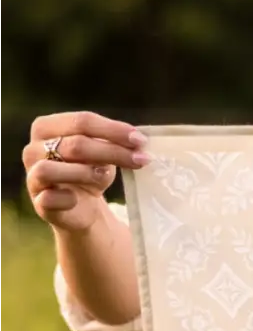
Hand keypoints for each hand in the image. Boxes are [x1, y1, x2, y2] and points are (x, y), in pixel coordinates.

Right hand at [22, 112, 149, 232]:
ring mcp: (33, 176)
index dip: (113, 130)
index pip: (81, 121)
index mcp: (47, 127)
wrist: (82, 209)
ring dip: (85, 172)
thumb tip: (139, 143)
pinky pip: (48, 198)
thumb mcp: (103, 155)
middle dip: (112, 152)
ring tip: (106, 176)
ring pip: (51, 168)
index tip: (141, 140)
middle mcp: (33, 149)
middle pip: (74, 144)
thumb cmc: (91, 173)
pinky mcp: (39, 202)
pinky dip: (66, 198)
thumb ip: (114, 144)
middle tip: (141, 160)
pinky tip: (79, 198)